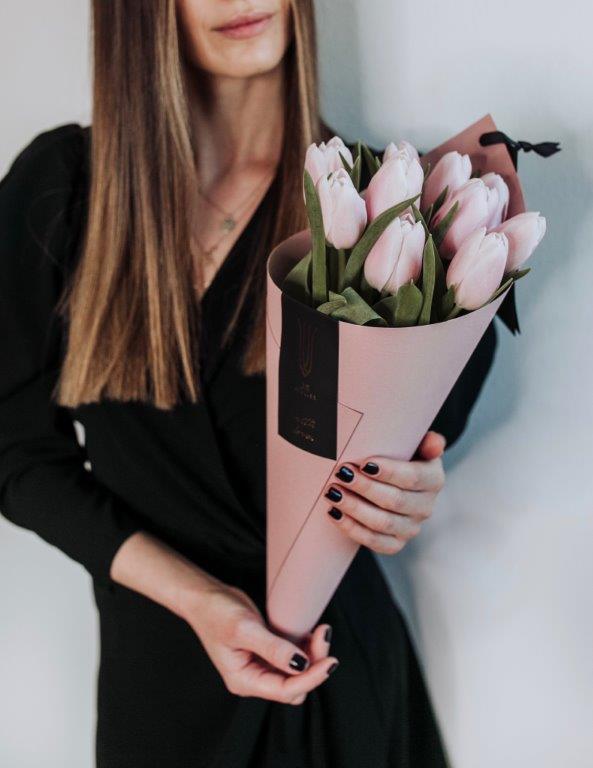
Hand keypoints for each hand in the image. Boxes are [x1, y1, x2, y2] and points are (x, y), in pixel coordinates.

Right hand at [110, 532, 337, 705]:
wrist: (205, 596)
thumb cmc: (216, 612)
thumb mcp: (244, 628)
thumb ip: (272, 648)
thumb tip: (300, 665)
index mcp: (245, 680)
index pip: (285, 690)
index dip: (311, 679)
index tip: (330, 662)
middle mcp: (255, 677)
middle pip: (295, 685)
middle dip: (314, 665)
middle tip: (323, 635)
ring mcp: (262, 665)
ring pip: (297, 672)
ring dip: (313, 655)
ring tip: (321, 630)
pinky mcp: (268, 651)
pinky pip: (293, 657)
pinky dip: (306, 646)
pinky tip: (310, 631)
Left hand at [323, 430, 446, 554]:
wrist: (391, 483)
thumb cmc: (399, 457)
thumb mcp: (413, 444)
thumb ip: (424, 441)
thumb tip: (435, 443)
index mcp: (434, 480)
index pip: (413, 478)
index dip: (390, 472)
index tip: (364, 463)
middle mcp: (426, 507)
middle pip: (395, 500)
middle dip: (365, 487)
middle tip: (341, 474)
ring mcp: (411, 528)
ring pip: (382, 523)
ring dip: (354, 508)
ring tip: (332, 492)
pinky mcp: (395, 543)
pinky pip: (374, 542)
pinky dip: (352, 528)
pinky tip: (334, 513)